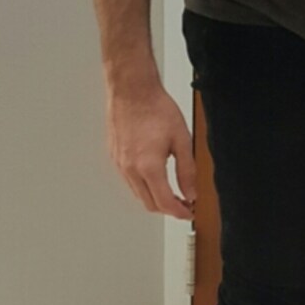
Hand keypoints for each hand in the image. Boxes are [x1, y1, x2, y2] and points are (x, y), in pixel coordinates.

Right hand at [105, 78, 196, 219]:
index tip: (189, 213)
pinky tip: (155, 177)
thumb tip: (190, 193)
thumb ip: (187, 171)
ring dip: (155, 198)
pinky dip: (143, 186)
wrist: (132, 90)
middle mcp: (130, 169)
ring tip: (172, 192)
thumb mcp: (182, 140)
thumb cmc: (155, 108)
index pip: (164, 203)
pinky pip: (129, 181)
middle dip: (167, 209)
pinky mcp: (114, 156)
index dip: (179, 212)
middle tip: (184, 204)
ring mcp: (119, 163)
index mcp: (148, 166)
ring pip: (137, 194)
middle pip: (149, 203)